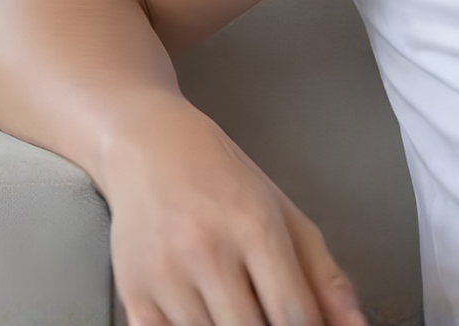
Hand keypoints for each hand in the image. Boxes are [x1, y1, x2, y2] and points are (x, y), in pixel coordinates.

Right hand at [96, 98, 367, 325]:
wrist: (152, 149)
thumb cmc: (228, 184)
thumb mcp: (287, 217)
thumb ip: (326, 278)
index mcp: (257, 229)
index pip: (293, 313)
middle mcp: (209, 252)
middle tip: (273, 319)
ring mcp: (165, 276)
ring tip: (238, 309)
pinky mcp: (132, 293)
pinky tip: (206, 315)